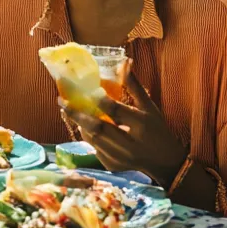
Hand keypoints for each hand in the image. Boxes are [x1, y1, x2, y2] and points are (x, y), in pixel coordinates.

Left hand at [60, 63, 186, 187]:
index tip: (86, 90)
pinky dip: (87, 135)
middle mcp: (131, 143)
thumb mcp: (149, 107)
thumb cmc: (156, 129)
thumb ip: (133, 86)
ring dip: (79, 123)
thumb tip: (125, 61)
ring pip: (92, 139)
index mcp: (142, 125)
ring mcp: (121, 157)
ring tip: (68, 110)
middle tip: (62, 101)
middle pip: (98, 128)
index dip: (100, 100)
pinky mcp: (113, 166)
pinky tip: (82, 125)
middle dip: (77, 114)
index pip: (116, 111)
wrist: (165, 163)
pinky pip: (94, 149)